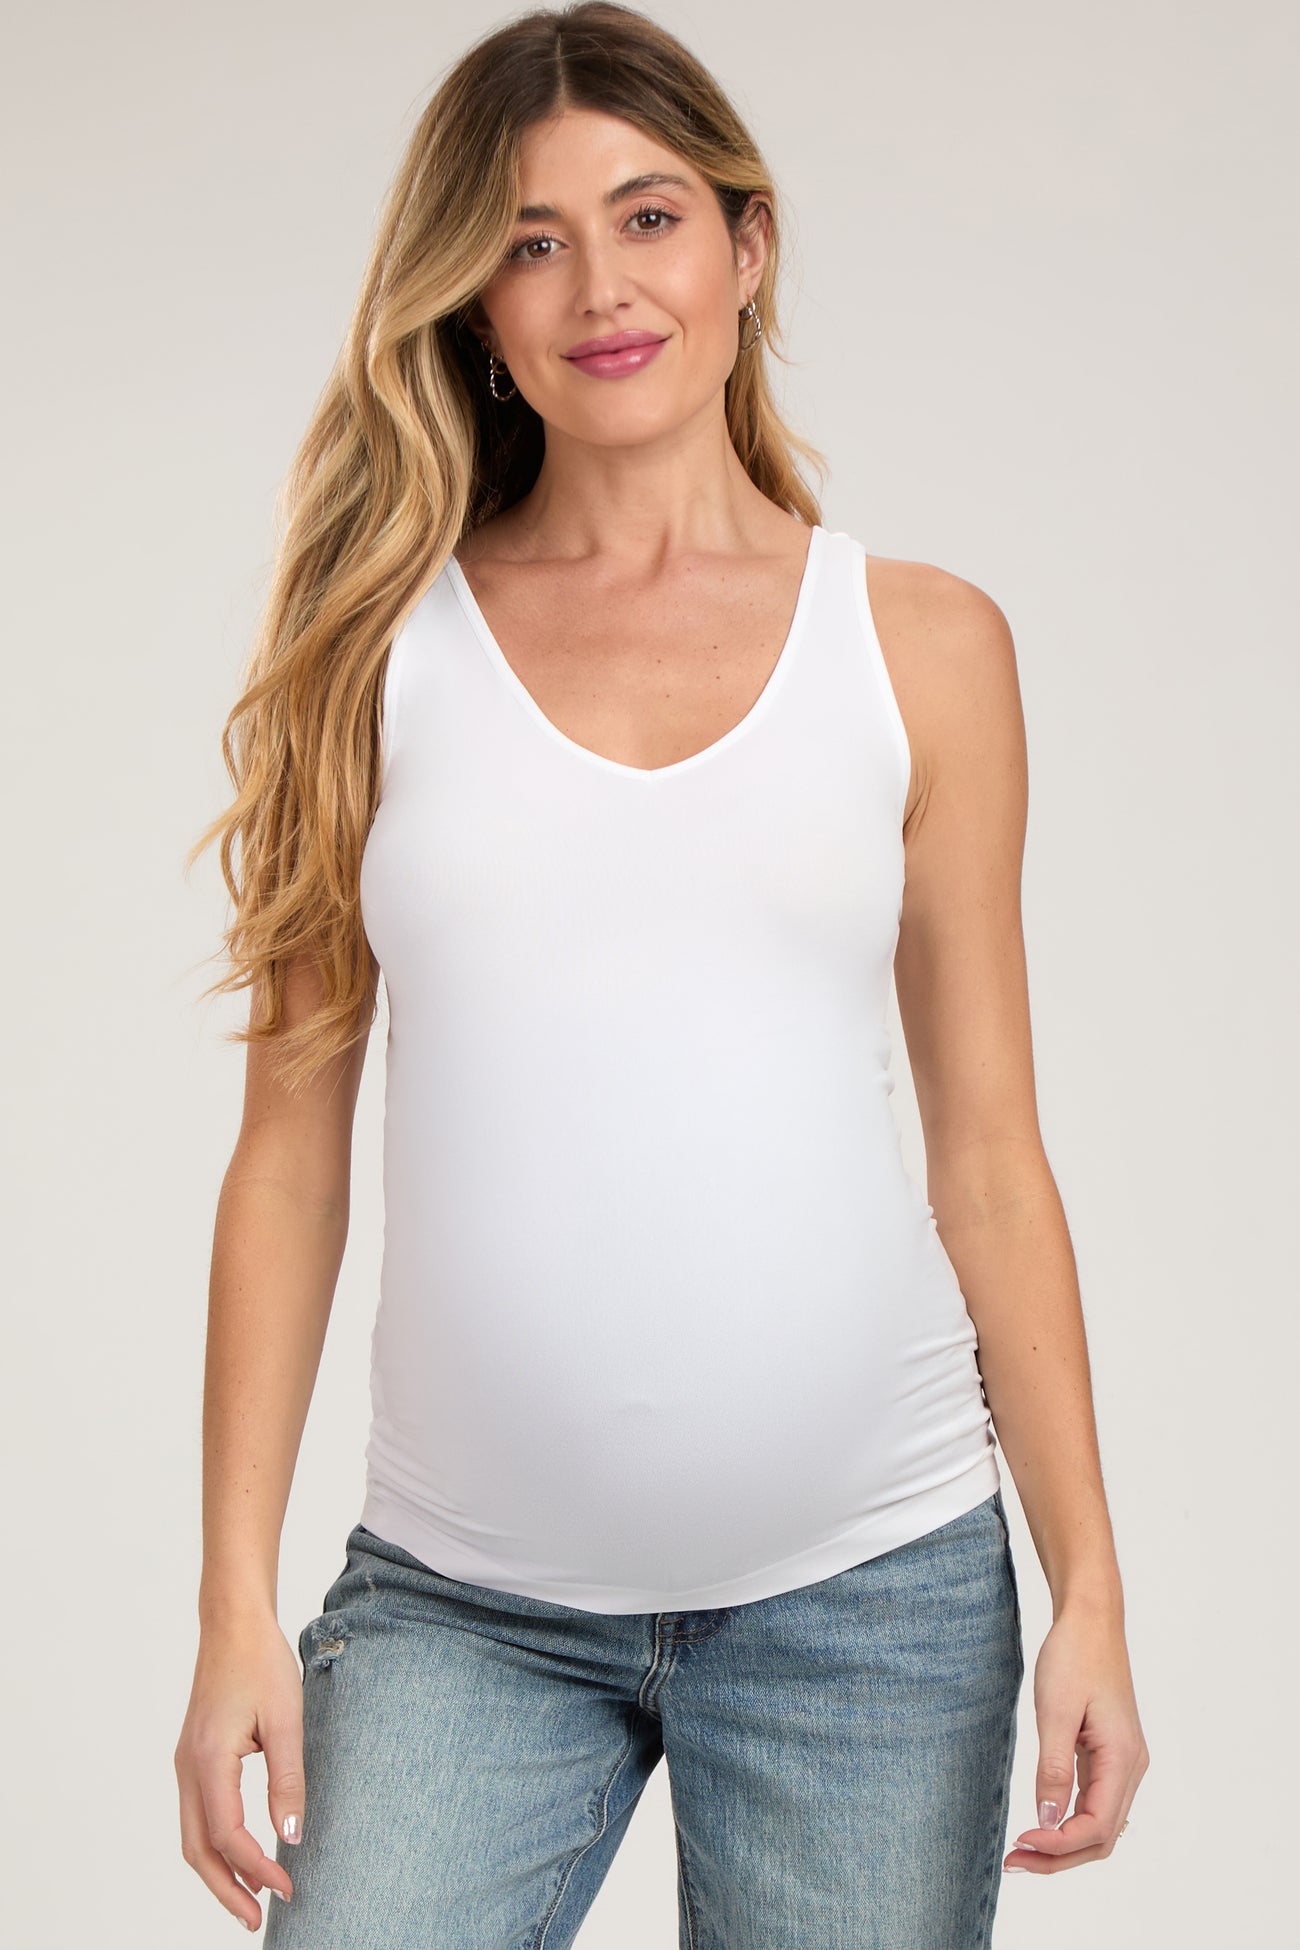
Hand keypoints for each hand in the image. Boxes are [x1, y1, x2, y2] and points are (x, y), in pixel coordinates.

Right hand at [174, 1611, 305, 1930]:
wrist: (233, 1624)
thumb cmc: (261, 1663)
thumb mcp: (286, 1720)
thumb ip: (288, 1780)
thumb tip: (291, 1836)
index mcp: (208, 1761)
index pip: (228, 1836)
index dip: (257, 1869)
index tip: (288, 1886)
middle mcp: (188, 1768)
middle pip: (197, 1850)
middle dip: (226, 1890)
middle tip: (257, 1920)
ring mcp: (186, 1763)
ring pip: (192, 1836)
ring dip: (218, 1872)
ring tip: (250, 1897)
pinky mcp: (194, 1757)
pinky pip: (197, 1815)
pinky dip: (214, 1845)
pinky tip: (241, 1853)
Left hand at [1003, 1602, 1148, 1873]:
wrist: (1090, 1618)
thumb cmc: (1074, 1655)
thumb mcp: (1056, 1710)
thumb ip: (1053, 1768)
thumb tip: (1047, 1820)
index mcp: (1123, 1759)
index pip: (1096, 1827)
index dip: (1058, 1846)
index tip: (1019, 1844)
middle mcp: (1130, 1768)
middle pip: (1101, 1837)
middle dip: (1059, 1858)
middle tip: (1012, 1863)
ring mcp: (1122, 1762)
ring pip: (1098, 1824)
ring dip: (1063, 1844)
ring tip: (1021, 1852)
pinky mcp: (1108, 1754)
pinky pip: (1093, 1802)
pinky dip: (1068, 1821)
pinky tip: (1041, 1824)